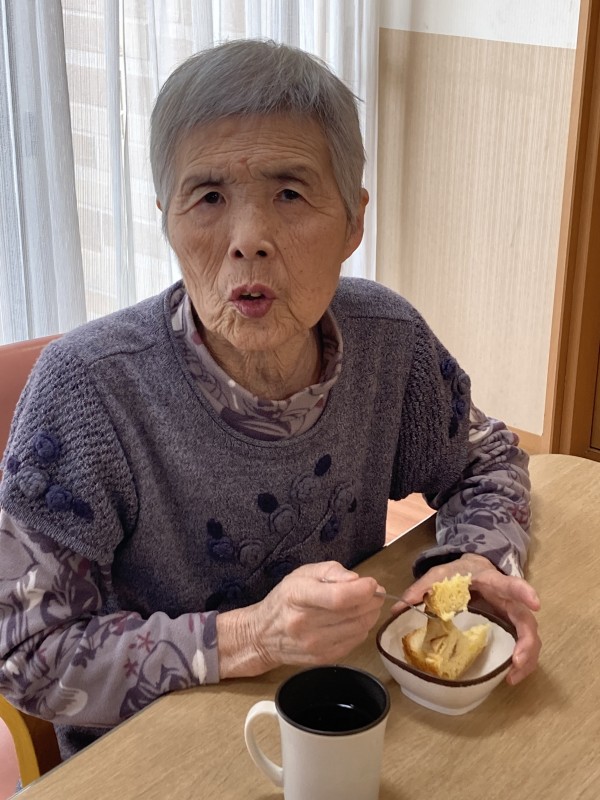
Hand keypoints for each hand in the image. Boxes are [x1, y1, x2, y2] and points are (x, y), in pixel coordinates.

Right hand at [216, 561, 385, 678]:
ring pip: (359, 629)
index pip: (337, 598)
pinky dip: (361, 629)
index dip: (362, 591)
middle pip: (353, 614)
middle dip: (372, 600)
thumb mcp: (302, 574)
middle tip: (373, 592)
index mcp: (297, 596)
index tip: (372, 584)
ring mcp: (314, 645)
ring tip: (366, 604)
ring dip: (370, 614)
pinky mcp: (323, 658)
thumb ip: (331, 571)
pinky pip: (355, 642)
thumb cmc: (285, 599)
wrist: (263, 635)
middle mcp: (305, 624)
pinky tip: (354, 620)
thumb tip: (356, 580)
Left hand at [398, 554, 540, 684]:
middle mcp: (508, 600)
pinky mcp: (510, 628)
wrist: (474, 568)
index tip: (535, 603)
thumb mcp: (439, 574)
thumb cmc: (460, 571)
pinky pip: (522, 646)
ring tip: (513, 677)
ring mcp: (511, 615)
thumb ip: (421, 588)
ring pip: (530, 637)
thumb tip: (399, 607)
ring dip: (526, 658)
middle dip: (527, 642)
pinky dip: (520, 662)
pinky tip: (510, 676)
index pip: (509, 585)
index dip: (523, 592)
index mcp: (491, 581)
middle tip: (518, 661)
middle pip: (526, 620)